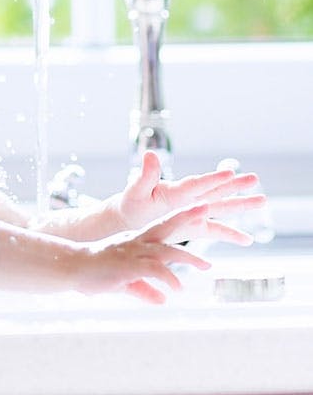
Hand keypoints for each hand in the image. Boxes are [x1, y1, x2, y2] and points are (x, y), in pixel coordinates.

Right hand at [83, 205, 212, 303]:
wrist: (72, 269)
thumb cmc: (94, 273)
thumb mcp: (123, 283)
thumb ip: (143, 289)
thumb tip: (162, 300)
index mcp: (135, 241)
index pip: (161, 226)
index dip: (180, 218)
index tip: (198, 213)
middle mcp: (136, 242)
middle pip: (166, 226)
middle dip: (187, 216)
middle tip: (206, 207)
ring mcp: (133, 252)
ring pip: (166, 249)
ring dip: (188, 256)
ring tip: (205, 265)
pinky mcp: (129, 265)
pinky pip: (155, 269)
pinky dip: (169, 278)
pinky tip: (177, 288)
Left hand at [115, 151, 265, 244]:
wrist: (130, 217)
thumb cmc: (132, 203)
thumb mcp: (136, 191)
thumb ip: (145, 175)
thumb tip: (150, 154)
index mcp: (175, 190)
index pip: (196, 184)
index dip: (212, 179)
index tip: (229, 173)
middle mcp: (189, 198)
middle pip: (215, 191)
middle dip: (235, 186)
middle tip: (255, 178)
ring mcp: (194, 211)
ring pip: (221, 208)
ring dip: (241, 205)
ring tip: (263, 200)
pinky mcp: (194, 225)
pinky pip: (216, 230)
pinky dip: (230, 235)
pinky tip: (247, 240)